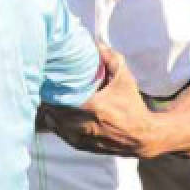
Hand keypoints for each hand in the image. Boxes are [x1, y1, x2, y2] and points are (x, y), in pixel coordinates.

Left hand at [46, 45, 160, 157]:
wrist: (143, 136)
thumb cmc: (132, 106)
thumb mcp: (125, 80)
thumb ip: (112, 60)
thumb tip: (97, 43)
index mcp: (93, 107)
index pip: (59, 98)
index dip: (50, 90)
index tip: (48, 81)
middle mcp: (85, 125)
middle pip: (53, 110)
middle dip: (48, 99)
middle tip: (46, 88)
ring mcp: (81, 137)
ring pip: (53, 123)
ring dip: (50, 112)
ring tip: (50, 100)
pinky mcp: (80, 146)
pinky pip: (59, 133)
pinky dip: (55, 124)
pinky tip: (56, 114)